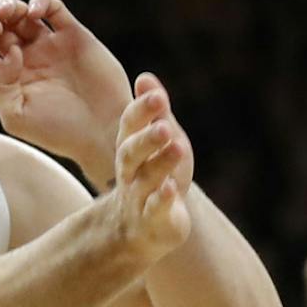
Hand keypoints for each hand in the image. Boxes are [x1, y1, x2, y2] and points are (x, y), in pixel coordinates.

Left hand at [0, 0, 129, 175]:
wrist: (102, 130)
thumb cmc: (58, 131)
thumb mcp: (17, 115)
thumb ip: (0, 85)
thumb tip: (6, 54)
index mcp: (6, 78)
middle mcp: (24, 58)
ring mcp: (49, 44)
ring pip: (21, 13)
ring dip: (8, 6)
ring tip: (9, 11)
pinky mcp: (74, 34)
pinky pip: (54, 8)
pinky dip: (42, 2)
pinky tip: (36, 11)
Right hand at [110, 75, 193, 263]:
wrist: (142, 228)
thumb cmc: (153, 174)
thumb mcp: (157, 140)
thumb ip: (154, 112)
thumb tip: (145, 77)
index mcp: (130, 147)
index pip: (130, 125)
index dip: (143, 110)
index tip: (159, 96)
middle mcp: (129, 171)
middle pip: (131, 152)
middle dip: (147, 138)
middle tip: (164, 126)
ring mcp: (139, 196)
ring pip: (146, 179)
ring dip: (161, 163)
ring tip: (177, 147)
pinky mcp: (153, 220)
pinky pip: (154, 210)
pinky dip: (161, 199)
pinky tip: (170, 189)